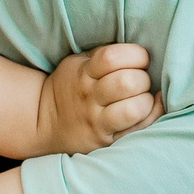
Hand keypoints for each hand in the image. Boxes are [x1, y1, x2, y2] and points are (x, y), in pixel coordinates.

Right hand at [33, 44, 161, 152]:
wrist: (44, 121)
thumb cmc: (72, 86)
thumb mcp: (79, 63)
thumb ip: (105, 56)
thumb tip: (143, 54)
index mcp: (84, 72)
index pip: (112, 57)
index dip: (136, 54)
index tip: (140, 59)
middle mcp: (90, 96)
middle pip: (127, 82)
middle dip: (143, 78)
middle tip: (140, 81)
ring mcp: (97, 120)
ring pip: (133, 109)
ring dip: (146, 100)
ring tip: (142, 98)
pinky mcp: (105, 140)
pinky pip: (135, 129)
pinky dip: (150, 116)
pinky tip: (148, 109)